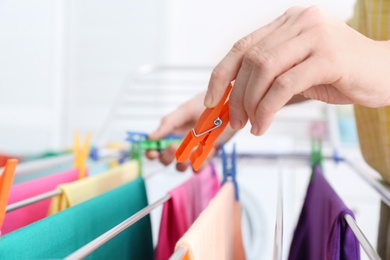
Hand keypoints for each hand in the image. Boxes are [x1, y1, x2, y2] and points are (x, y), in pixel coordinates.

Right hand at [146, 91, 236, 171]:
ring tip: (188, 153)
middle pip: (166, 160)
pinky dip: (199, 165)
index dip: (151, 152)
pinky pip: (199, 167)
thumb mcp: (185, 110)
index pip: (156, 147)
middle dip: (167, 157)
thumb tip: (150, 137)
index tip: (153, 152)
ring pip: (181, 166)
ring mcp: (194, 151)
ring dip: (182, 163)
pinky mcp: (208, 155)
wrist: (229, 104)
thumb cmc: (207, 104)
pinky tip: (202, 156)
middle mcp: (180, 143)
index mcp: (172, 132)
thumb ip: (168, 124)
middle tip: (174, 147)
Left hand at [204, 6, 389, 135]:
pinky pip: (285, 84)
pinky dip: (268, 108)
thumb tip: (236, 98)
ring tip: (250, 124)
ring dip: (250, 103)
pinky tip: (264, 125)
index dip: (221, 73)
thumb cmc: (341, 73)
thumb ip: (271, 75)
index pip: (243, 46)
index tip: (211, 98)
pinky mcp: (330, 57)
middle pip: (251, 59)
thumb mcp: (299, 68)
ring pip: (265, 70)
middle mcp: (299, 22)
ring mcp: (315, 36)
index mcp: (288, 23)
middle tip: (234, 120)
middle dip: (236, 95)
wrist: (386, 72)